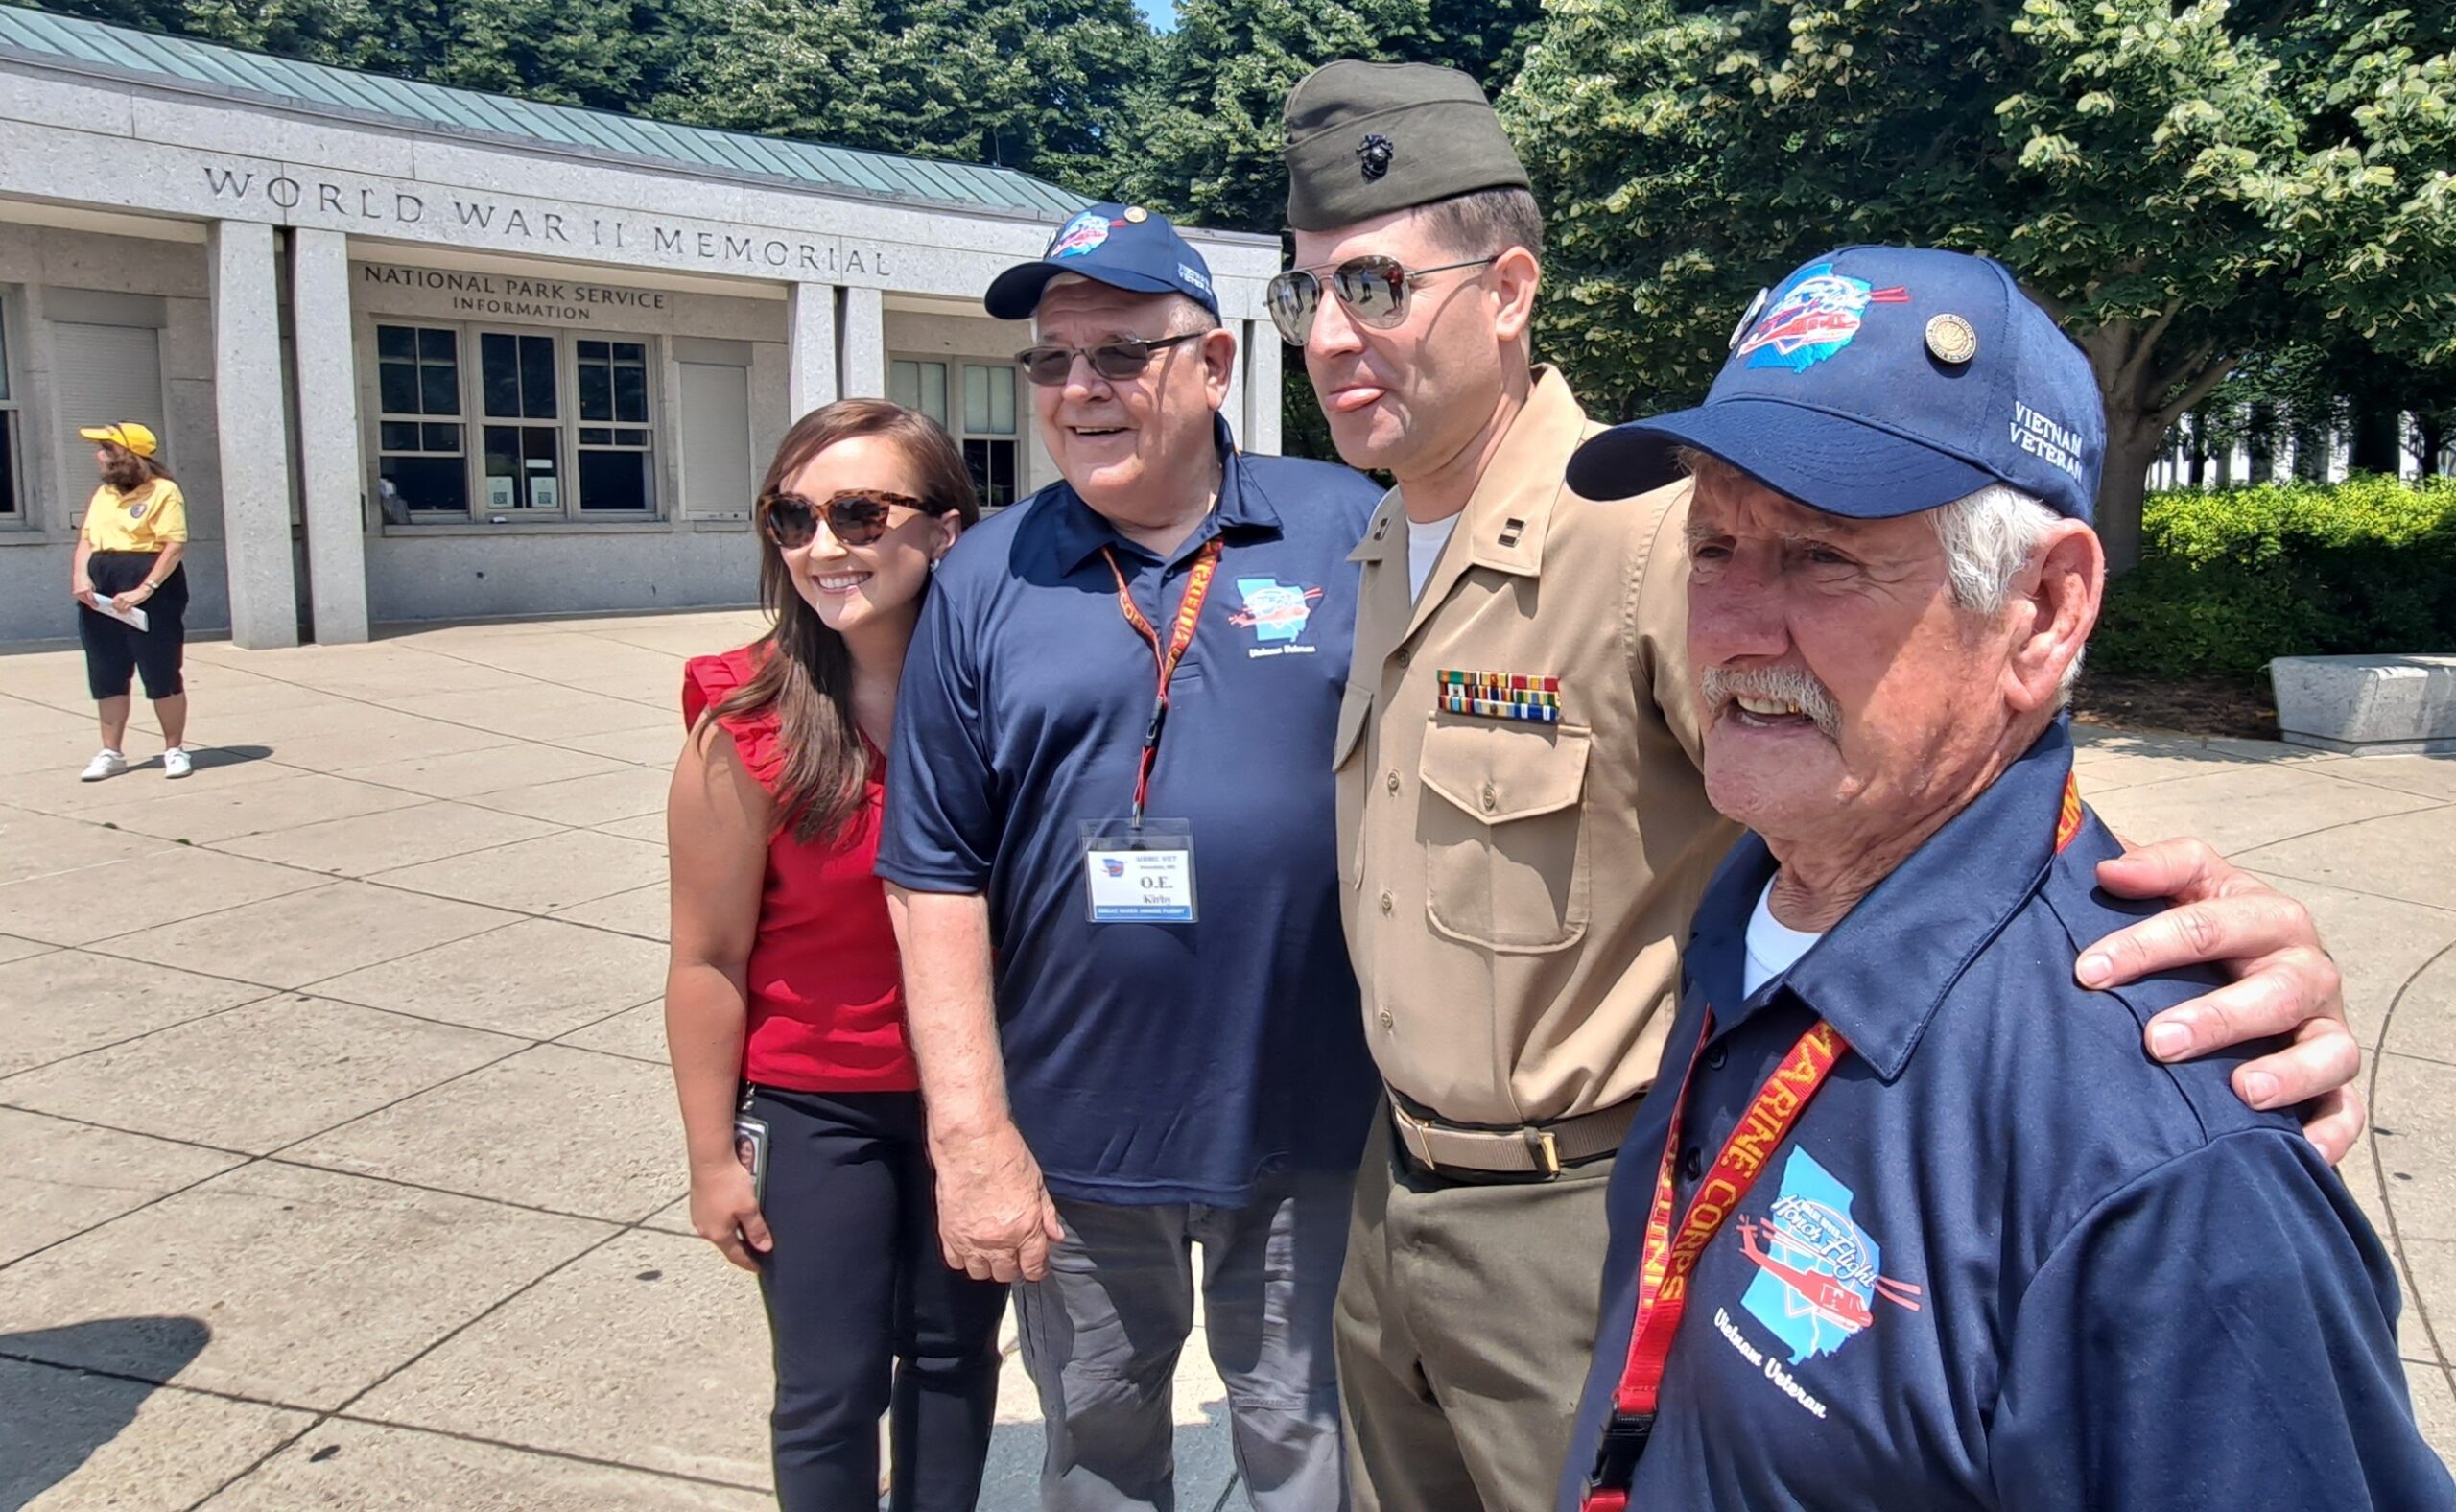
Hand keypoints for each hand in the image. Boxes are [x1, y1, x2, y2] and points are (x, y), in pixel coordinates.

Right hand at [72, 580, 96, 608]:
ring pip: (83, 600)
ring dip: (87, 602)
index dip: (94, 603)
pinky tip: (86, 601)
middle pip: (87, 601)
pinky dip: (83, 599)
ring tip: (91, 604)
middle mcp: (81, 592)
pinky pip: (80, 598)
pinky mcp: (74, 593)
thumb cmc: (86, 579)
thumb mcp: (92, 586)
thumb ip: (92, 592)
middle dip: (91, 604)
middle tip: (95, 606)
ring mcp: (77, 592)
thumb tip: (94, 598)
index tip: (97, 605)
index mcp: (87, 590)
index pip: (91, 599)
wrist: (78, 575)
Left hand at [110, 583, 153, 613]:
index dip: (114, 607)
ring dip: (122, 612)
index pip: (113, 603)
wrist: (142, 591)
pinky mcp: (130, 603)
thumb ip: (122, 600)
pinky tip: (128, 611)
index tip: (115, 610)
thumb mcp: (126, 596)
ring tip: (124, 613)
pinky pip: (125, 609)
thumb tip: (119, 607)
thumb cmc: (135, 594)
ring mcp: (125, 600)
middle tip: (120, 613)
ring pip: (120, 609)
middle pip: (116, 607)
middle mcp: (121, 597)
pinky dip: (126, 612)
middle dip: (117, 610)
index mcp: (119, 595)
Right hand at [687, 1158, 772, 1271]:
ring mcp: (698, 1216)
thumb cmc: (729, 1182)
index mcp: (718, 1234)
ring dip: (732, 1234)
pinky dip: (725, 1222)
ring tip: (745, 1234)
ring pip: (719, 1231)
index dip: (749, 1263)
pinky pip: (713, 1219)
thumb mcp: (749, 1208)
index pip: (736, 1255)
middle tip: (754, 1251)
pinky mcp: (697, 1204)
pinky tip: (732, 1216)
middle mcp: (704, 1229)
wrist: (710, 1159)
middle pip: (726, 1244)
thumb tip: (764, 1247)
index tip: (757, 1268)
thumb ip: (756, 1229)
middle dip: (740, 1249)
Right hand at [933, 1122, 1064, 1282]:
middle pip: (1007, 1274)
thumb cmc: (1005, 1155)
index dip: (1037, 1269)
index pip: (1033, 1267)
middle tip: (1015, 1254)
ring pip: (980, 1273)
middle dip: (1014, 1267)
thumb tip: (1055, 1235)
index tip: (1036, 1265)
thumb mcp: (1037, 1183)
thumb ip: (1047, 1214)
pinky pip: (955, 1262)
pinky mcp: (949, 1233)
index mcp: (1025, 1228)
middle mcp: (998, 1240)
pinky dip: (963, 1258)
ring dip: (988, 1266)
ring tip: (992, 1251)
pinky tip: (970, 1246)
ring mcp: (971, 1240)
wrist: (972, 1142)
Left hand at [2084, 836, 2363, 1163]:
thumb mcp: (2188, 884)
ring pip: (2327, 1050)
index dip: (2147, 944)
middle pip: (2277, 990)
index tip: (2089, 971)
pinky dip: (2331, 1131)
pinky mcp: (2336, 1080)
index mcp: (2265, 915)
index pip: (2207, 921)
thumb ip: (2156, 868)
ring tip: (2242, 1091)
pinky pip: (2347, 1110)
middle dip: (2218, 1016)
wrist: (2254, 964)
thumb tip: (2108, 870)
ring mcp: (2325, 1026)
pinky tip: (2300, 1153)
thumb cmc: (2205, 928)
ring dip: (2288, 1072)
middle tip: (2158, 1041)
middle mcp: (2306, 969)